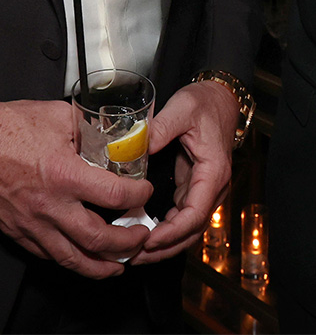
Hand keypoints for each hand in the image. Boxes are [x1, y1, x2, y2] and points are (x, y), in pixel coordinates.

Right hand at [0, 99, 153, 277]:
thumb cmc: (5, 125)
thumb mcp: (54, 114)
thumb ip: (84, 127)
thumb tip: (106, 133)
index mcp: (64, 173)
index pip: (114, 196)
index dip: (137, 196)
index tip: (143, 192)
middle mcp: (51, 205)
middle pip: (99, 240)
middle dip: (128, 243)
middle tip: (141, 236)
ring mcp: (33, 224)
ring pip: (74, 259)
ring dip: (103, 266)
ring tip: (119, 264)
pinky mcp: (17, 231)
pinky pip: (48, 255)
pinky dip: (70, 260)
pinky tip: (81, 257)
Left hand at [130, 81, 237, 263]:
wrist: (219, 98)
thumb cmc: (204, 103)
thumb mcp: (182, 109)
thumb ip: (160, 127)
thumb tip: (136, 144)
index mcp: (213, 172)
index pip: (195, 214)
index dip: (173, 231)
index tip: (149, 239)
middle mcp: (212, 187)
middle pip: (192, 230)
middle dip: (165, 247)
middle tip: (136, 254)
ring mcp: (203, 189)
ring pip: (187, 227)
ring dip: (165, 241)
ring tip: (136, 250)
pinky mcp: (193, 185)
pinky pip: (181, 214)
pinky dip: (166, 227)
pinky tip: (145, 230)